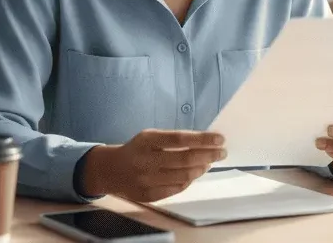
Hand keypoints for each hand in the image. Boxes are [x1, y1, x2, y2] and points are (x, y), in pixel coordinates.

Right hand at [82, 130, 226, 201]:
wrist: (110, 170)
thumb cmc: (138, 149)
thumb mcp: (151, 136)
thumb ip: (174, 139)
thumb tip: (205, 143)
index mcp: (147, 140)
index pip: (180, 139)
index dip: (202, 139)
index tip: (220, 138)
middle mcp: (146, 160)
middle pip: (184, 159)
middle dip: (208, 155)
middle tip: (222, 152)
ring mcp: (146, 180)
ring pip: (182, 176)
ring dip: (201, 169)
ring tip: (209, 162)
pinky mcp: (147, 195)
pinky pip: (175, 189)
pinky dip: (189, 180)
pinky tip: (195, 173)